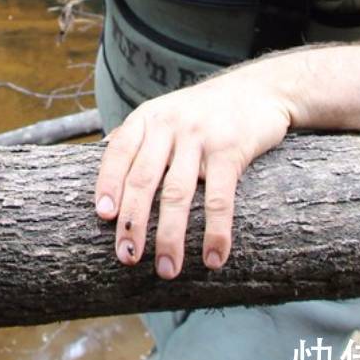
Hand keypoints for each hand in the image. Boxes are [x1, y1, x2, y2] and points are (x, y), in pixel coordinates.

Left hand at [93, 67, 292, 278]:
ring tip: (166, 269)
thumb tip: (99, 161)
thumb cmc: (204, 110)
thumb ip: (137, 136)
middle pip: (143, 179)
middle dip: (133, 222)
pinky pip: (219, 198)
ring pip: (177, 194)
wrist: (260, 89)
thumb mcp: (166, 112)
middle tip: (127, 257)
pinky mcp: (230, 151)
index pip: (118, 152)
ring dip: (170, 237)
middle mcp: (169, 126)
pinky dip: (215, 232)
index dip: (108, 184)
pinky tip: (213, 258)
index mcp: (148, 118)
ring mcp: (199, 138)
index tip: (103, 216)